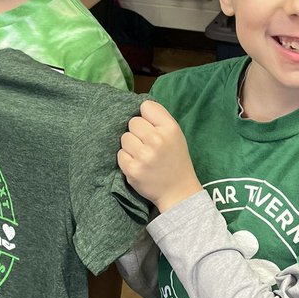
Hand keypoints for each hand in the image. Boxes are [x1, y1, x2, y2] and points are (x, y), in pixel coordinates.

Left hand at [118, 99, 202, 213]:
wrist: (178, 191)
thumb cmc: (175, 160)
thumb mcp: (176, 135)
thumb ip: (159, 118)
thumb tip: (139, 105)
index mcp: (170, 128)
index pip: (146, 106)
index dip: (147, 117)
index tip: (151, 127)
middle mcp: (157, 140)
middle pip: (133, 122)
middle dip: (138, 132)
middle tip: (147, 145)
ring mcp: (144, 155)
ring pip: (124, 137)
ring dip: (131, 146)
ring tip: (143, 156)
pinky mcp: (132, 169)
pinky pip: (120, 154)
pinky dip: (126, 159)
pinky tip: (138, 165)